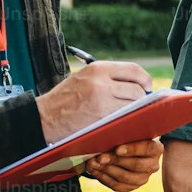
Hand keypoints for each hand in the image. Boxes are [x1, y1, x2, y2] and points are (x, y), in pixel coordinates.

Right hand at [37, 61, 151, 141]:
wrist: (44, 117)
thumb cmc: (65, 98)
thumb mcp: (84, 78)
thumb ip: (108, 77)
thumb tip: (137, 83)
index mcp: (98, 68)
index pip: (134, 70)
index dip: (145, 80)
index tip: (147, 87)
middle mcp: (101, 82)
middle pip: (137, 90)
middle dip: (141, 98)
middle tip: (138, 105)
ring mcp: (102, 101)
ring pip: (134, 106)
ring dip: (136, 111)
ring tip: (129, 114)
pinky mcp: (101, 119)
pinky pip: (125, 119)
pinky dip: (128, 121)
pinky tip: (123, 122)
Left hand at [84, 139, 161, 191]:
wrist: (129, 151)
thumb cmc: (129, 138)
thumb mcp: (130, 134)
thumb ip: (124, 135)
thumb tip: (107, 138)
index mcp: (156, 149)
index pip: (147, 148)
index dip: (132, 149)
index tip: (117, 149)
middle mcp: (153, 165)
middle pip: (135, 165)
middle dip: (115, 161)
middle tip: (99, 158)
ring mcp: (144, 178)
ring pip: (125, 178)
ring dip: (106, 170)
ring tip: (93, 164)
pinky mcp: (132, 187)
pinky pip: (118, 186)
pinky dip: (104, 178)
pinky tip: (94, 171)